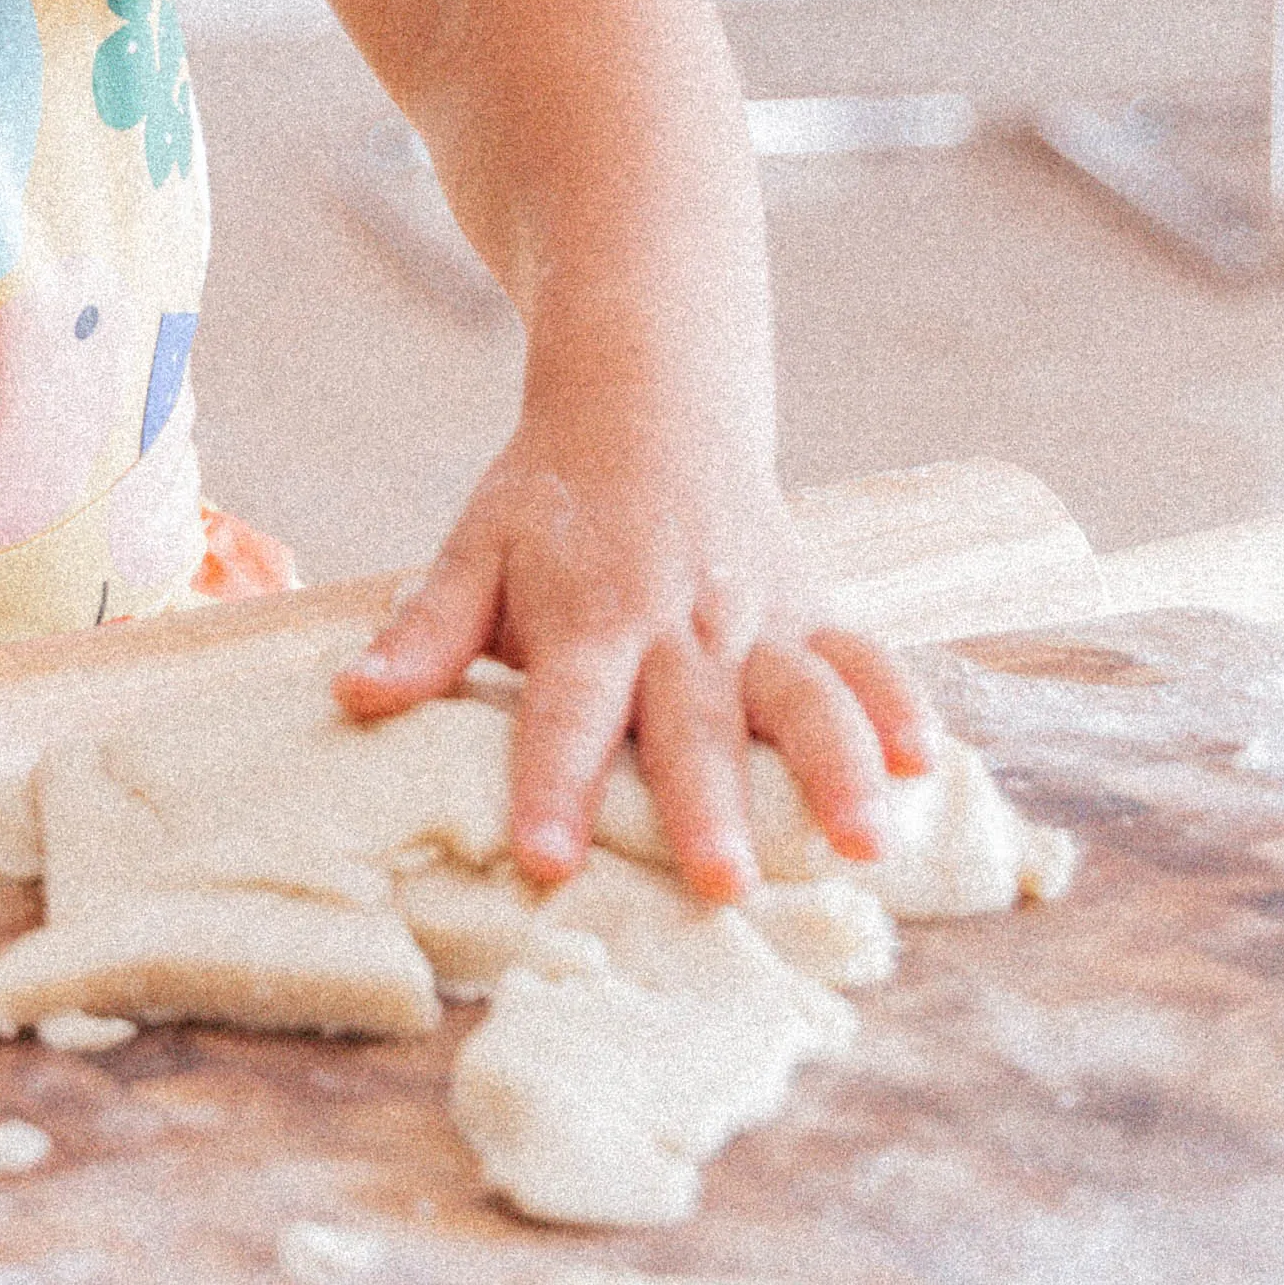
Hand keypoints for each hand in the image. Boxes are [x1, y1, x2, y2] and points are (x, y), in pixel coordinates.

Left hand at [338, 430, 933, 901]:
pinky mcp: (811, 606)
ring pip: (804, 696)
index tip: (544, 862)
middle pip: (694, 724)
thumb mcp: (475, 546)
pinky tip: (930, 766)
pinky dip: (899, 705)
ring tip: (863, 844)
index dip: (552, 787)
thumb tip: (352, 697)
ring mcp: (756, 617)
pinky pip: (864, 656)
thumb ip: (427, 630)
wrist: (649, 398)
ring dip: (837, 769)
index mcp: (587, 614)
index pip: (565, 714)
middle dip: (709, 806)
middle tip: (722, 885)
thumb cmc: (549, 497)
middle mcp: (678, 624)